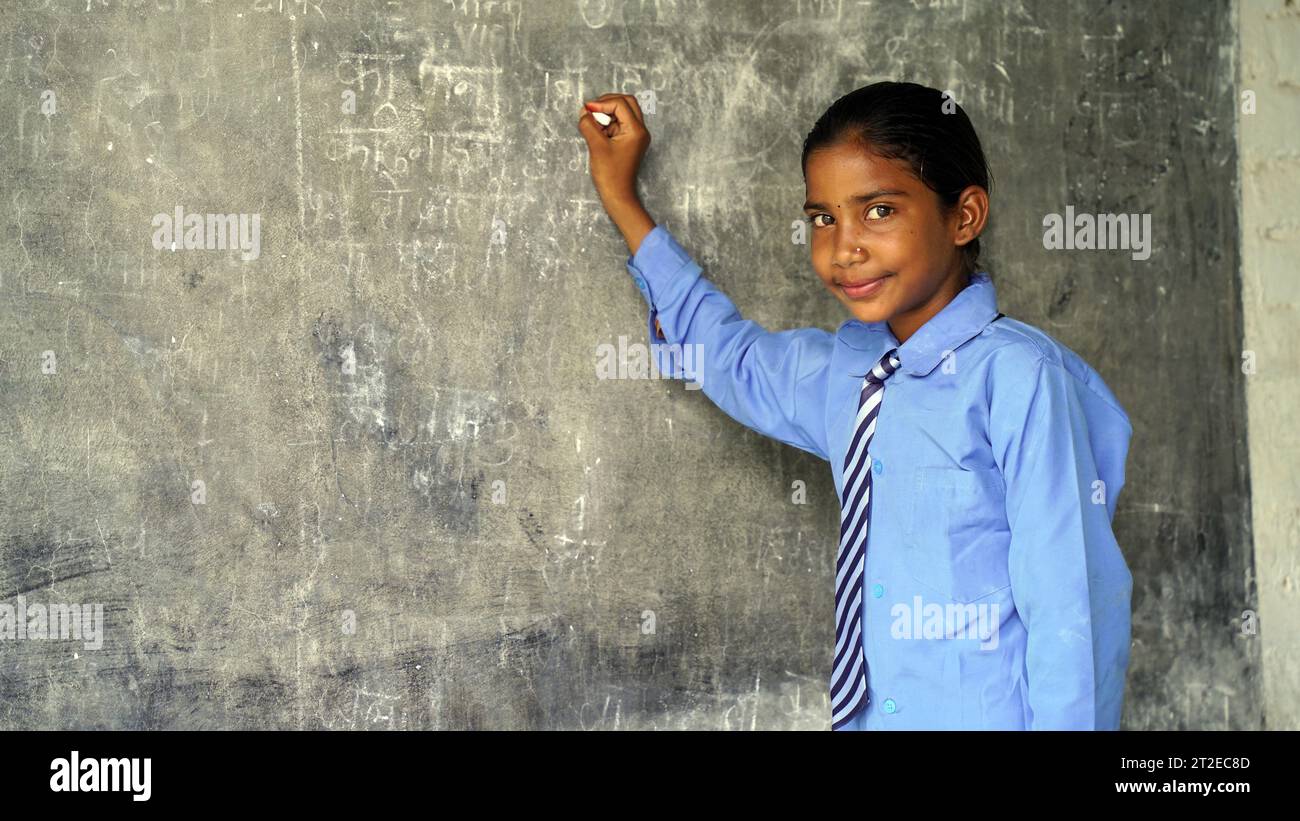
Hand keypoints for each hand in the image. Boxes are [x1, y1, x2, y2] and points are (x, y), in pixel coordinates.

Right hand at [577, 93, 650, 208]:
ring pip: (624, 112)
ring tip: (594, 123)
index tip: (586, 110)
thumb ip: (589, 125)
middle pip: (626, 103)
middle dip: (607, 103)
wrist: (618, 195)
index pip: (620, 104)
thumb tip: (584, 111)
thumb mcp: (596, 146)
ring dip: (607, 113)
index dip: (602, 103)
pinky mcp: (630, 141)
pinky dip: (608, 122)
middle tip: (591, 111)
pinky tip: (598, 131)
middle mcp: (640, 130)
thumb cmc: (610, 175)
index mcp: (636, 130)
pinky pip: (620, 123)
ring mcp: (636, 135)